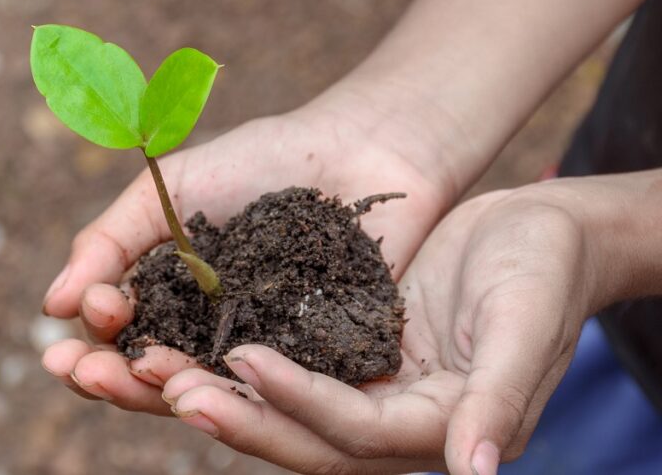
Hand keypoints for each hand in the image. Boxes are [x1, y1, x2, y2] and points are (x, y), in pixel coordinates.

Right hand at [40, 84, 456, 415]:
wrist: (357, 147)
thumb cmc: (258, 159)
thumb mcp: (168, 189)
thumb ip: (111, 240)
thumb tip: (50, 307)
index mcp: (166, 297)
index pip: (117, 335)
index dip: (96, 334)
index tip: (100, 308)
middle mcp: (208, 335)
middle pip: (152, 375)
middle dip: (112, 378)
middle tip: (85, 372)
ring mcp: (262, 354)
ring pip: (209, 392)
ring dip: (169, 393)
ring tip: (148, 380)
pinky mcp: (320, 367)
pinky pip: (281, 391)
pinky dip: (249, 393)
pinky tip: (224, 385)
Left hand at [162, 184, 597, 474]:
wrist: (535, 235)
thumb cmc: (545, 269)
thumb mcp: (528, 322)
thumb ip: (499, 396)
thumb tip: (476, 471)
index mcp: (435, 424)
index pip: (355, 429)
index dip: (299, 399)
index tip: (244, 359)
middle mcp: (387, 420)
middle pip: (297, 433)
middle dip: (229, 412)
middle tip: (160, 383)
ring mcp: (358, 388)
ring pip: (271, 403)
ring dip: (207, 388)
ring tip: (142, 368)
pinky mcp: (336, 350)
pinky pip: (271, 362)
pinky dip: (222, 354)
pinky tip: (172, 334)